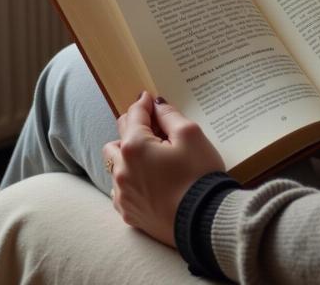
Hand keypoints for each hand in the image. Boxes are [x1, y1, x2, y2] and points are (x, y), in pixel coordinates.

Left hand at [102, 92, 223, 246]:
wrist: (205, 221)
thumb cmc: (199, 175)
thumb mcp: (191, 135)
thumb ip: (170, 116)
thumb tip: (157, 105)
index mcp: (134, 147)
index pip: (134, 116)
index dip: (143, 104)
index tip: (149, 98)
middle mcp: (121, 170)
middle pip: (118, 138)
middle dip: (133, 128)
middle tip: (154, 127)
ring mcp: (122, 194)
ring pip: (115, 165)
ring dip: (127, 156)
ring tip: (150, 156)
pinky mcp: (128, 214)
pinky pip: (121, 189)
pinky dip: (130, 180)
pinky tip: (149, 180)